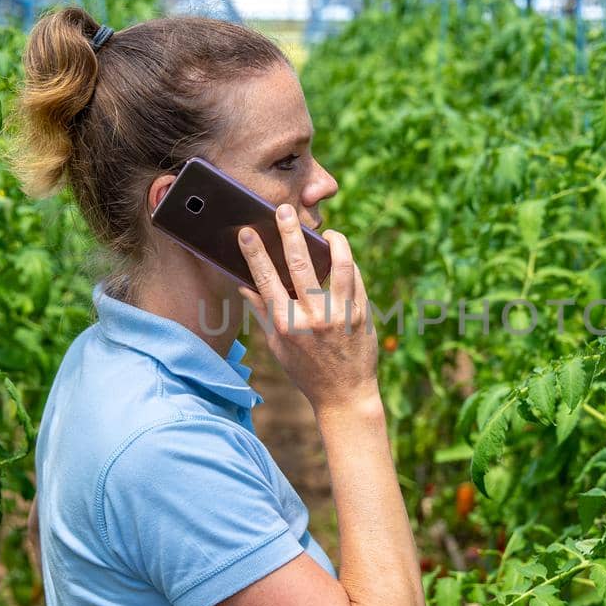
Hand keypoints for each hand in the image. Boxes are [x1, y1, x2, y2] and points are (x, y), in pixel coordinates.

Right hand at [237, 203, 376, 414]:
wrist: (344, 396)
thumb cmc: (306, 371)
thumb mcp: (277, 346)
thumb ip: (262, 312)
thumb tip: (243, 285)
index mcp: (286, 325)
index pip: (265, 280)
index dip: (255, 253)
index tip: (247, 232)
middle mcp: (312, 317)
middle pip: (299, 264)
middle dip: (290, 232)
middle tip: (285, 210)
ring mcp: (340, 314)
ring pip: (338, 265)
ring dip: (333, 242)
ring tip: (328, 231)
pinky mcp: (362, 314)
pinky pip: (356, 279)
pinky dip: (349, 263)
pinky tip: (343, 255)